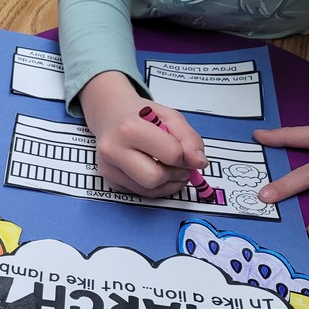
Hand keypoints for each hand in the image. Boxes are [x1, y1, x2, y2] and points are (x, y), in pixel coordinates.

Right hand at [79, 71, 207, 196]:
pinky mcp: (110, 180)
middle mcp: (113, 150)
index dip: (187, 156)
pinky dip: (155, 186)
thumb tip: (199, 163)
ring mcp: (108, 167)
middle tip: (181, 165)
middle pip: (155, 178)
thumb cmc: (140, 115)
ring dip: (168, 183)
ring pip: (149, 190)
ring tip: (170, 168)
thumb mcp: (170, 116)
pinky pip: (141, 193)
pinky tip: (156, 171)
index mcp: (129, 128)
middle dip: (175, 174)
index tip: (188, 153)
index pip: (170, 154)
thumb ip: (189, 138)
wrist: (110, 116)